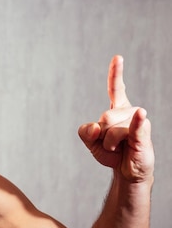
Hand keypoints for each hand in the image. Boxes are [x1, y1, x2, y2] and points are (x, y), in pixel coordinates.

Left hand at [78, 55, 153, 182]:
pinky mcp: (142, 134)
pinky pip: (135, 126)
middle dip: (100, 135)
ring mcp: (137, 121)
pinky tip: (141, 114)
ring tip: (118, 148)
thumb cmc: (111, 153)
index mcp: (116, 109)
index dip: (116, 73)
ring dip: (108, 144)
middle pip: (103, 117)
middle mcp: (128, 111)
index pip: (115, 88)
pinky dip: (137, 122)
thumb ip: (85, 132)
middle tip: (109, 144)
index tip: (118, 57)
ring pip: (110, 129)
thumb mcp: (91, 142)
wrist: (126, 170)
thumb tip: (95, 127)